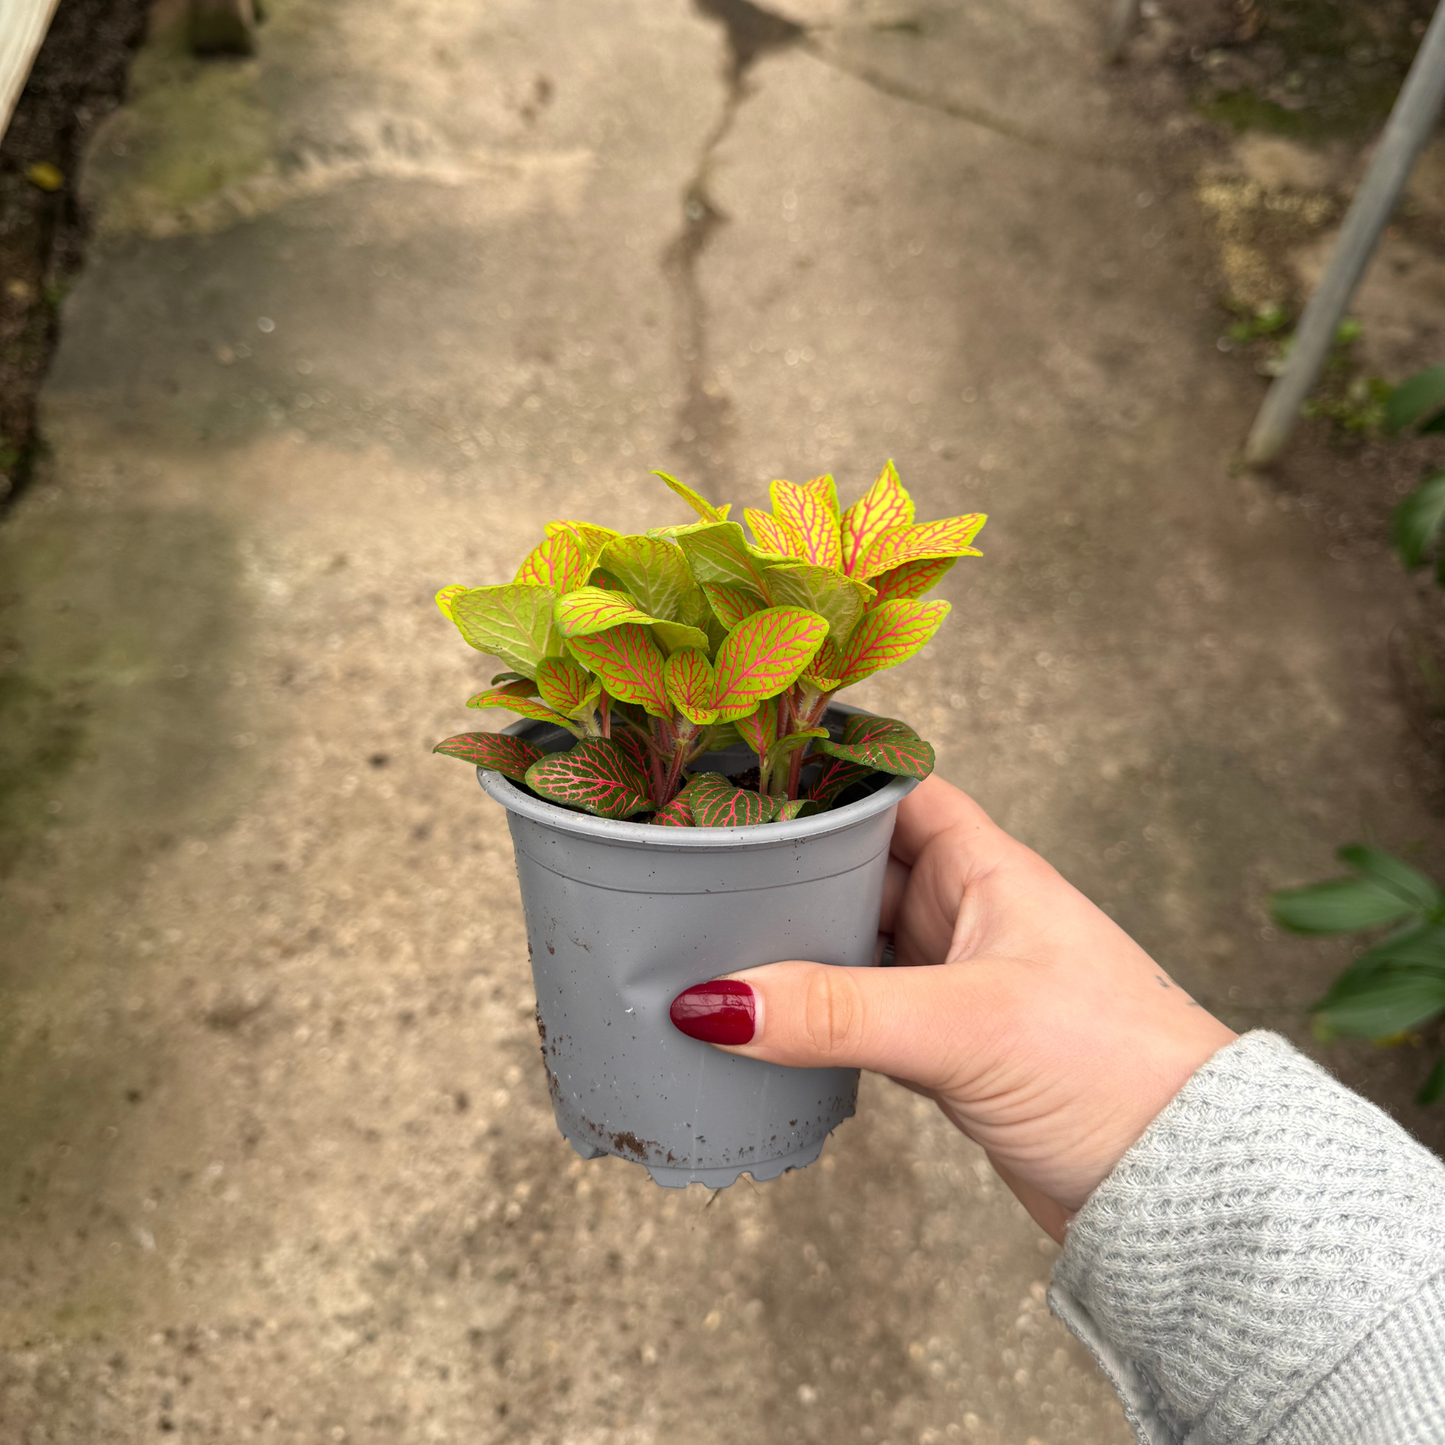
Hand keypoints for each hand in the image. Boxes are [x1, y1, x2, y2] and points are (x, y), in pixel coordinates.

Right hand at [669, 775, 1235, 1240]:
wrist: (1178, 1186)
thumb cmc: (1114, 1069)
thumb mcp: (963, 1025)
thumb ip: (837, 1010)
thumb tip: (715, 1001)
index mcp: (986, 870)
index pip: (894, 790)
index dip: (829, 772)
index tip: (750, 767)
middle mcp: (968, 914)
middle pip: (858, 865)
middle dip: (791, 863)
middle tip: (703, 858)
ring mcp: (956, 982)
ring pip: (855, 940)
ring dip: (797, 942)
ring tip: (710, 933)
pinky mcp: (948, 1048)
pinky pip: (860, 1009)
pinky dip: (815, 1010)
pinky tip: (765, 1018)